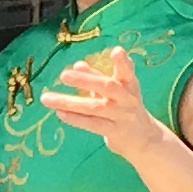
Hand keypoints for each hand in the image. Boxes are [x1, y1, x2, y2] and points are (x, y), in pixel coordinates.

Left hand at [37, 45, 165, 157]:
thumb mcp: (116, 92)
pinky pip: (92, 124)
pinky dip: (75, 119)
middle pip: (108, 87)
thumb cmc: (125, 109)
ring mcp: (121, 116)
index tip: (117, 51)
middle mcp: (127, 99)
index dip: (123, 62)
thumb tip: (77, 65)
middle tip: (64, 75)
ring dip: (69, 102)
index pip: (127, 71)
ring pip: (94, 107)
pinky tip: (59, 112)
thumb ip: (97, 78)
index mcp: (129, 85)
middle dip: (86, 80)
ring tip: (46, 98)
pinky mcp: (115, 132)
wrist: (146, 140)